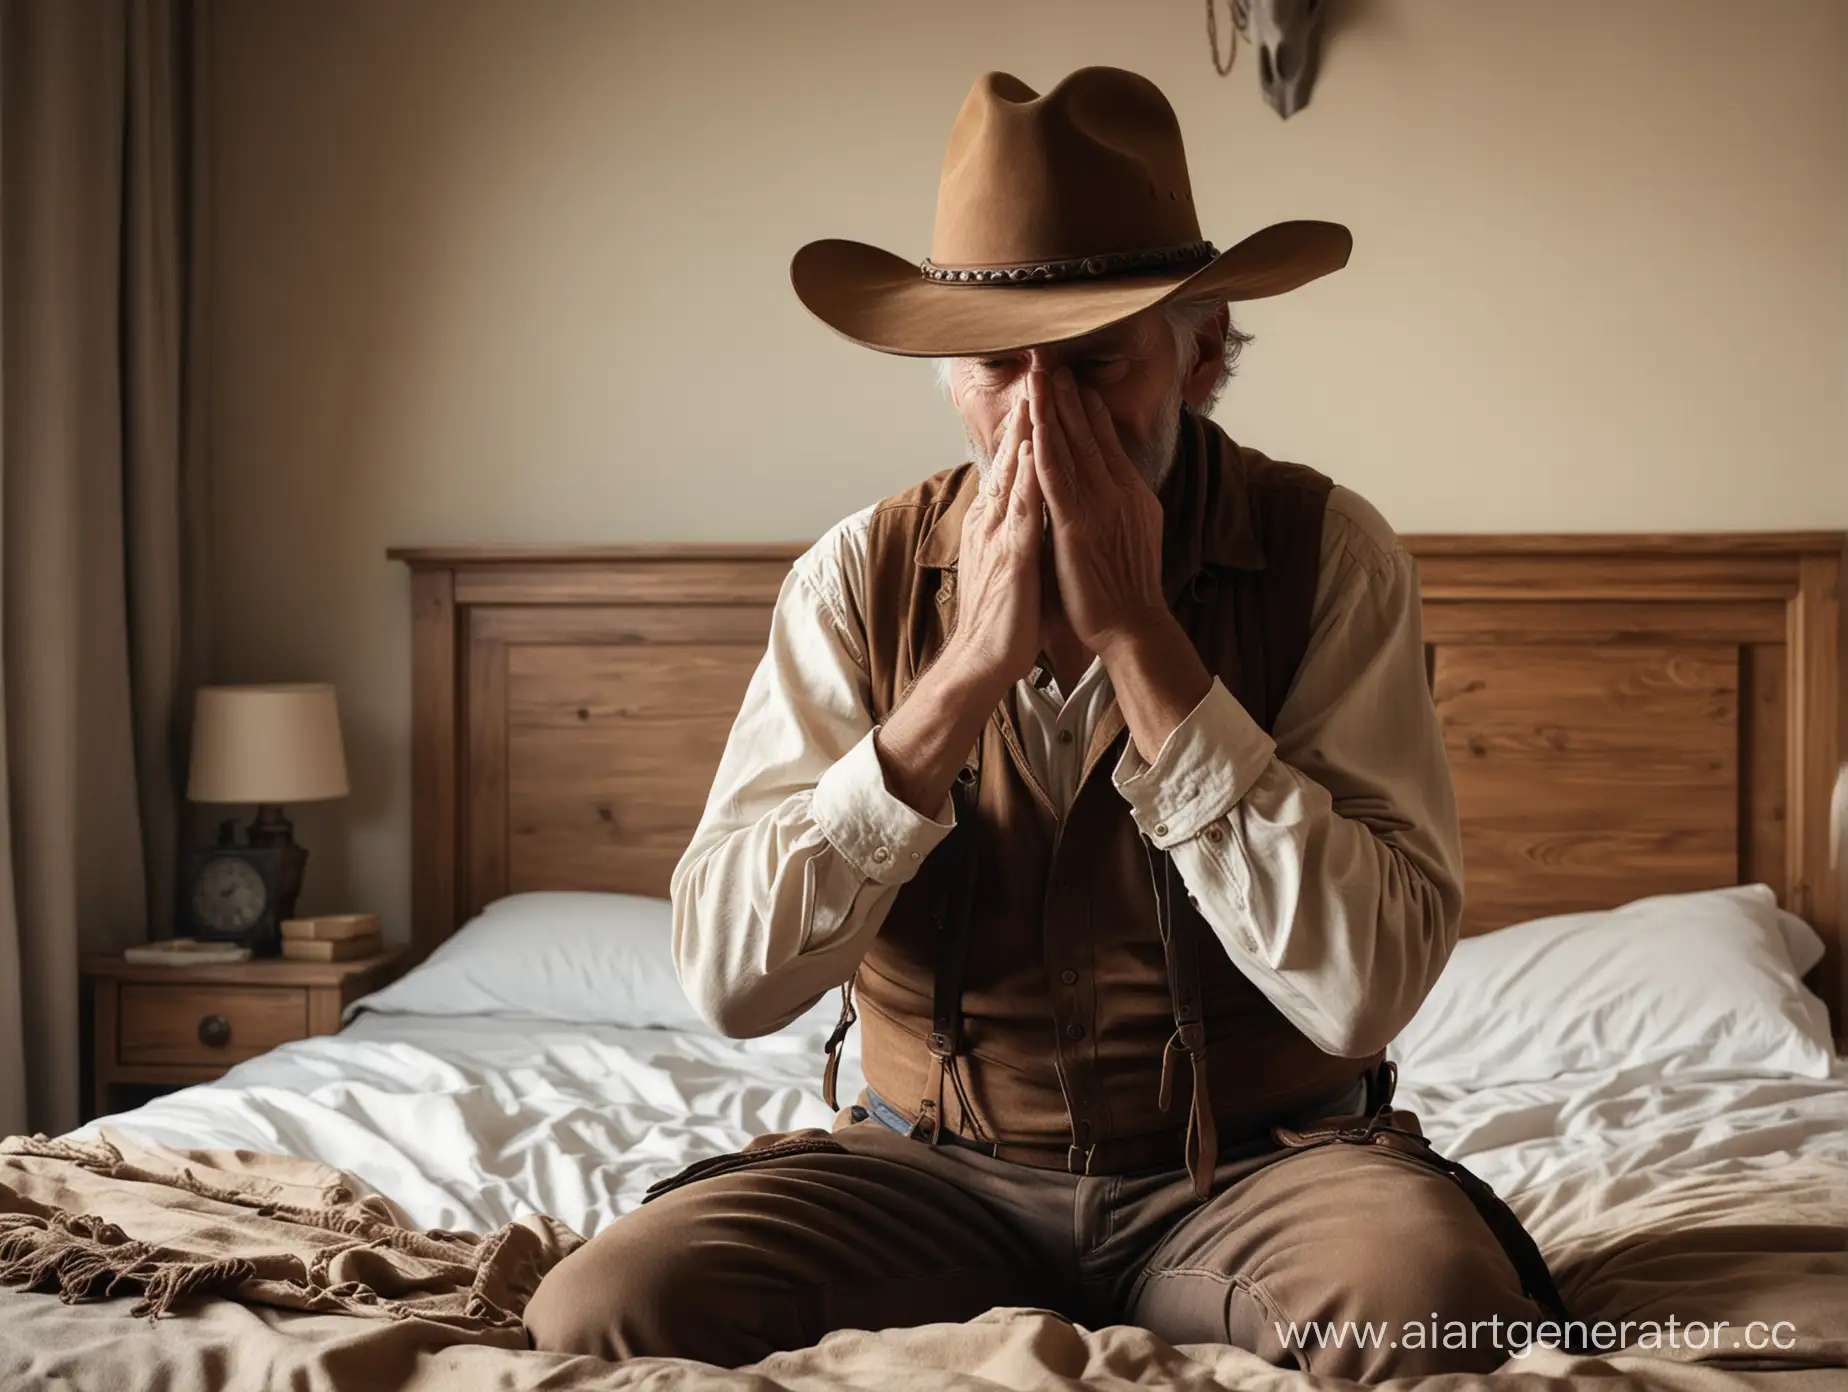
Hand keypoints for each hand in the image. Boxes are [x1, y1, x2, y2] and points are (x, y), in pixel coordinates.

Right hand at [942, 399, 1044, 695]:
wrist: (982, 658)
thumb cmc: (1004, 615)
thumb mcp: (1012, 560)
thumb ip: (1020, 529)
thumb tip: (1035, 506)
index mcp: (995, 520)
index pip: (1012, 464)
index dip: (1026, 426)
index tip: (1041, 389)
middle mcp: (992, 520)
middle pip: (1010, 457)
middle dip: (1026, 413)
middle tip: (1038, 368)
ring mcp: (998, 536)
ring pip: (1012, 474)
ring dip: (1023, 432)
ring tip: (1035, 391)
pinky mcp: (1010, 557)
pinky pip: (1019, 512)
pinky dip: (1024, 479)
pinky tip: (1031, 452)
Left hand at [1030, 368, 1209, 760]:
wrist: (1134, 627)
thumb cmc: (1125, 592)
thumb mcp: (1130, 537)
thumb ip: (1117, 508)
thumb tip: (1109, 488)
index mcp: (1130, 494)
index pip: (1106, 441)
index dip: (1087, 408)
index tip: (1073, 380)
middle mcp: (1118, 492)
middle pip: (1089, 433)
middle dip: (1068, 394)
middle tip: (1051, 358)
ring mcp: (1099, 507)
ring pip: (1072, 446)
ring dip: (1055, 407)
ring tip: (1041, 373)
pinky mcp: (1077, 526)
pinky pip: (1058, 477)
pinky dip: (1047, 447)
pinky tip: (1036, 422)